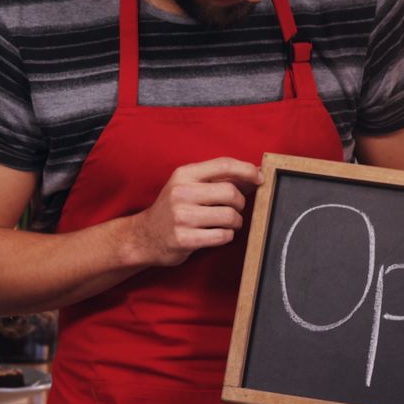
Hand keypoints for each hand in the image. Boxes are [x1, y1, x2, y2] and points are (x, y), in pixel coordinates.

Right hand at [127, 157, 262, 266]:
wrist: (144, 236)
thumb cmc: (174, 209)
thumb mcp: (188, 186)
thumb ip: (217, 179)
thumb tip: (255, 173)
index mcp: (184, 174)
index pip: (223, 165)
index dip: (247, 170)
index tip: (260, 177)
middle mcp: (181, 192)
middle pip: (231, 192)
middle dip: (241, 203)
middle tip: (236, 209)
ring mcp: (182, 216)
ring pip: (230, 216)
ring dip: (236, 222)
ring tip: (228, 224)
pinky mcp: (184, 239)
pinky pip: (222, 236)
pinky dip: (227, 236)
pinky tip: (218, 234)